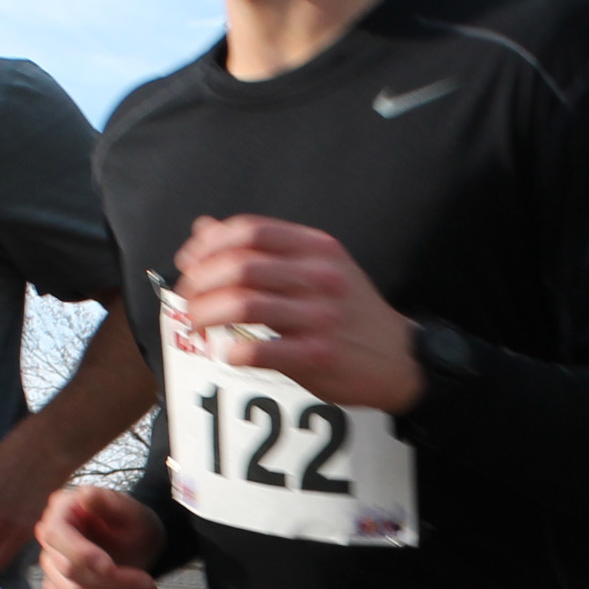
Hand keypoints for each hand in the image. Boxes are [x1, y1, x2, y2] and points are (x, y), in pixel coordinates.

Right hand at [38, 485, 164, 588]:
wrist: (139, 543)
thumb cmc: (133, 523)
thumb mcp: (130, 510)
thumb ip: (110, 503)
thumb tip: (84, 495)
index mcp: (60, 513)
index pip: (56, 537)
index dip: (82, 556)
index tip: (112, 568)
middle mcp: (50, 542)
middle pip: (71, 573)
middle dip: (115, 583)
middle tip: (151, 585)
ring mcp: (53, 570)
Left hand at [174, 214, 422, 411]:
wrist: (400, 358)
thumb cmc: (349, 311)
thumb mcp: (316, 266)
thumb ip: (262, 249)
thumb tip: (202, 231)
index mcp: (317, 248)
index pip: (251, 231)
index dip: (210, 244)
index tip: (190, 261)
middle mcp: (320, 277)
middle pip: (241, 265)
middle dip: (200, 281)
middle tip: (187, 298)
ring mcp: (321, 317)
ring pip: (245, 305)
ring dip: (207, 314)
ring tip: (196, 324)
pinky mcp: (319, 356)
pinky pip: (263, 350)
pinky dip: (234, 351)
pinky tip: (227, 353)